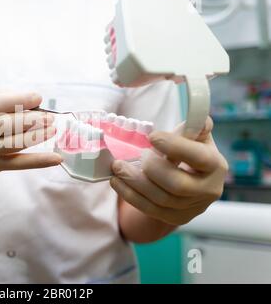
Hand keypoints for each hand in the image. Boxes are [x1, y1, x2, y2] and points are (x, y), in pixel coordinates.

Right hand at [0, 92, 61, 184]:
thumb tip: (31, 100)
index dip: (19, 100)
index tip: (38, 98)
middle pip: (6, 125)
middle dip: (32, 119)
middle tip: (49, 116)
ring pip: (14, 143)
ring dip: (37, 136)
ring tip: (52, 129)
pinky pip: (19, 164)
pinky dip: (39, 161)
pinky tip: (55, 158)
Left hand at [110, 117, 227, 225]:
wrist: (189, 178)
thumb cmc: (190, 151)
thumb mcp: (194, 136)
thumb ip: (192, 127)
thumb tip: (196, 115)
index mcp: (216, 165)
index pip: (198, 157)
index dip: (175, 147)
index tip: (152, 136)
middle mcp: (209, 190)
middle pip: (177, 184)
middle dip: (150, 170)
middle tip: (130, 156)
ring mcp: (193, 208)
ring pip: (161, 199)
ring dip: (134, 182)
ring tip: (117, 167)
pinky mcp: (177, 218)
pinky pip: (150, 210)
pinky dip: (130, 195)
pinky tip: (117, 182)